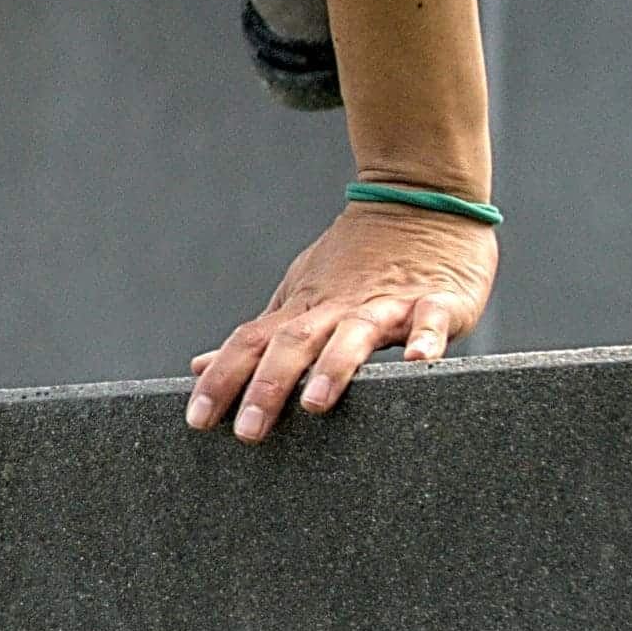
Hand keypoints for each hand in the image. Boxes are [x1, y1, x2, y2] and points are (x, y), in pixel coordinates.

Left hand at [186, 196, 494, 444]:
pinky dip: (424, 337)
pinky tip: (419, 360)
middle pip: (293, 343)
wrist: (419, 199)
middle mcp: (337, 308)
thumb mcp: (299, 295)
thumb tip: (201, 367)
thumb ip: (260, 338)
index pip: (250, 343)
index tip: (196, 419)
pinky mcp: (436, 299)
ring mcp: (386, 303)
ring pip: (354, 334)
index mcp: (303, 310)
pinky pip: (429, 318)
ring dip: (333, 366)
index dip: (221, 379)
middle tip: (248, 430)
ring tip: (316, 402)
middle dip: (268, 385)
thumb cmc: (357, 262)